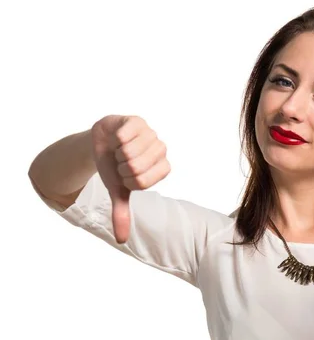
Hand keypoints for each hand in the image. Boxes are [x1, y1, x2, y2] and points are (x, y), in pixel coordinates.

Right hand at [91, 115, 170, 242]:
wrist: (102, 144)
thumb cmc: (114, 167)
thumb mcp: (118, 190)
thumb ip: (122, 213)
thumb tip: (122, 241)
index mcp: (162, 168)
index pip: (142, 182)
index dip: (127, 180)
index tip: (125, 175)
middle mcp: (161, 150)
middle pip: (136, 167)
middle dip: (121, 166)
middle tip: (121, 161)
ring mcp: (151, 134)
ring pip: (130, 151)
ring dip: (117, 152)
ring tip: (120, 149)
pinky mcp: (137, 121)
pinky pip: (124, 134)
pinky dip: (115, 139)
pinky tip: (117, 137)